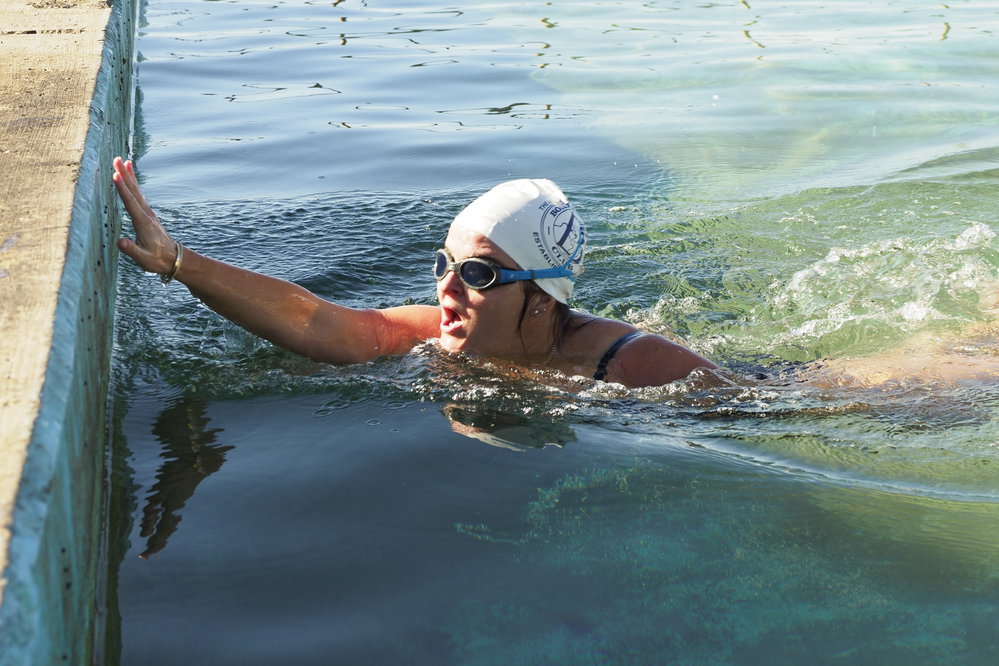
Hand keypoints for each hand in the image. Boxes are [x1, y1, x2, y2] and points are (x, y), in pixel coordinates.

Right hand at [112, 156, 177, 274]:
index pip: (130, 203)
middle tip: (116, 159)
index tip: (115, 174)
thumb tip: (120, 242)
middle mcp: (146, 214)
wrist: (172, 259)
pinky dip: (133, 184)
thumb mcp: (143, 259)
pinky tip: (130, 176)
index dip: (122, 189)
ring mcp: (148, 212)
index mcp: (143, 223)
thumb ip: (132, 250)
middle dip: (125, 175)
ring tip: (123, 160)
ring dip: (129, 175)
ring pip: (137, 191)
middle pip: (134, 191)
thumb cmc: (156, 260)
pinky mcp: (147, 213)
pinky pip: (139, 195)